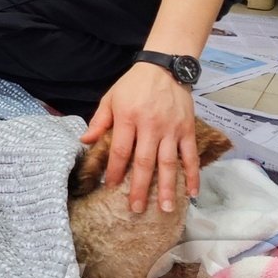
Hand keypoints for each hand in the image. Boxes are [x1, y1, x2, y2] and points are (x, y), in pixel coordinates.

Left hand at [81, 62, 199, 213]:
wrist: (165, 67)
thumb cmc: (133, 85)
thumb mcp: (110, 99)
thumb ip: (99, 121)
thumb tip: (85, 141)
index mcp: (128, 119)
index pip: (121, 150)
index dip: (116, 170)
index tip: (111, 187)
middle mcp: (151, 126)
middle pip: (145, 162)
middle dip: (140, 188)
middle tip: (137, 209)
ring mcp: (171, 129)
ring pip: (169, 163)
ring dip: (167, 187)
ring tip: (165, 208)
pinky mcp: (187, 130)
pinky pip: (190, 155)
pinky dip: (193, 175)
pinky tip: (191, 192)